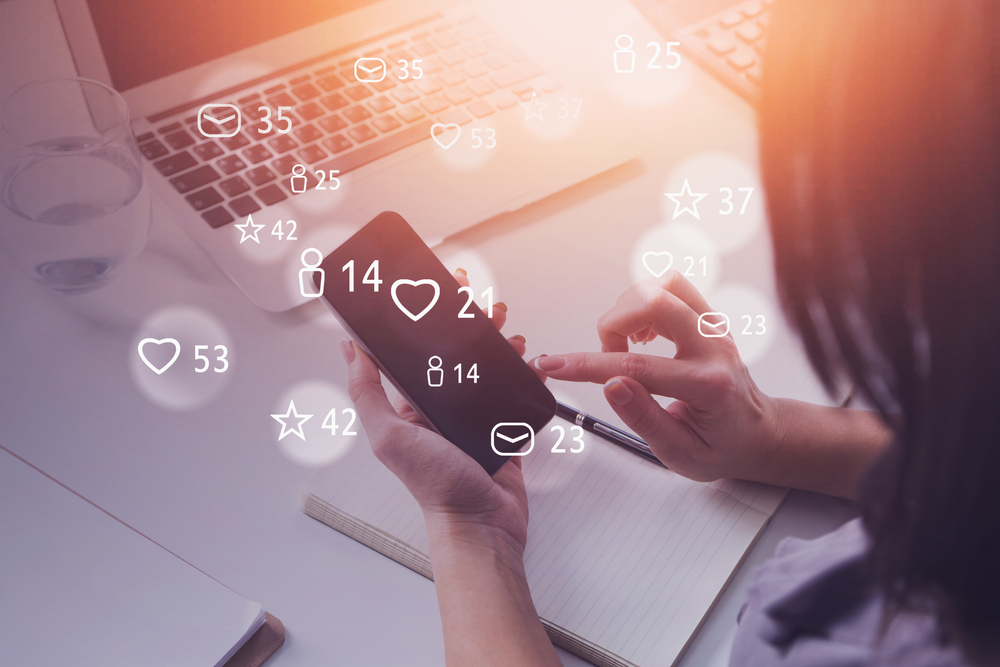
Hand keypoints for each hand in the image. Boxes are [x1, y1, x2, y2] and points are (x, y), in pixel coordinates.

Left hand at [343, 270, 532, 551]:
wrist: (482, 523)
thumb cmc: (436, 488)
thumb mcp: (389, 436)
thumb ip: (368, 394)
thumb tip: (350, 353)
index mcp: (411, 408)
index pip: (414, 353)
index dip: (423, 322)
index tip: (433, 295)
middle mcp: (440, 410)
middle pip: (455, 354)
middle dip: (468, 324)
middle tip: (480, 301)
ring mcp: (472, 418)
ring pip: (485, 368)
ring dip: (496, 342)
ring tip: (506, 324)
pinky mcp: (501, 429)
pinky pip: (512, 393)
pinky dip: (521, 373)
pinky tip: (527, 359)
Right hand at [532, 272, 777, 483]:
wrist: (757, 433)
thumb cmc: (721, 446)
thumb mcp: (680, 453)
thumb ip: (644, 418)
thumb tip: (611, 385)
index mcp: (709, 385)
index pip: (638, 367)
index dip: (587, 365)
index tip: (553, 365)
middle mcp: (714, 346)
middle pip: (655, 302)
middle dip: (613, 325)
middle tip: (608, 357)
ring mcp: (714, 327)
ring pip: (662, 286)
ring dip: (629, 310)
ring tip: (626, 345)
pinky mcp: (708, 317)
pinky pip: (672, 288)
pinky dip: (644, 303)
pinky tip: (641, 336)